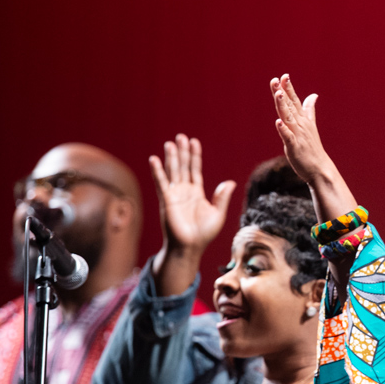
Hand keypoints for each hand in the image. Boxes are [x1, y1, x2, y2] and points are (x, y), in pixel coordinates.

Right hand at [148, 134, 234, 255]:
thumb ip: (222, 197)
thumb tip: (230, 182)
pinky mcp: (166, 200)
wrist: (190, 247)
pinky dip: (157, 171)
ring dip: (171, 158)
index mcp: (196, 193)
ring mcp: (174, 195)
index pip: (195, 170)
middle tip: (181, 136)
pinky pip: (161, 183)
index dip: (195, 156)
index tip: (194, 141)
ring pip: (172, 171)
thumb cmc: (203, 234)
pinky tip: (154, 159)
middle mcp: (184, 191)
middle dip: (182, 152)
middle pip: (183, 167)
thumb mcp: (218, 214)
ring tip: (170, 143)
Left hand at [270, 74, 335, 185]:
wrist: (320, 168)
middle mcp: (300, 125)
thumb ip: (308, 109)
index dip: (289, 88)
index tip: (284, 76)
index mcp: (302, 119)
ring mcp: (298, 135)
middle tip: (276, 80)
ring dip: (283, 106)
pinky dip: (283, 129)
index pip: (294, 101)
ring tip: (278, 94)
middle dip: (282, 92)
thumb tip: (313, 95)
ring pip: (288, 118)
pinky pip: (288, 137)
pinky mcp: (294, 147)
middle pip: (289, 106)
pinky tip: (278, 122)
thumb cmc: (312, 147)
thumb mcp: (310, 125)